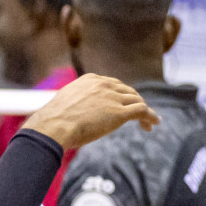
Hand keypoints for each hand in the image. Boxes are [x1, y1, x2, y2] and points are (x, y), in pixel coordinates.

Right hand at [21, 74, 159, 150]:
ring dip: (145, 112)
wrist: (53, 126)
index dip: (121, 95)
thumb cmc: (52, 121)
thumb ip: (73, 105)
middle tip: (140, 114)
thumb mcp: (64, 104)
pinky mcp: (120, 112)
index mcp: (91, 80)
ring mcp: (113, 98)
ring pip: (137, 101)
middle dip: (135, 102)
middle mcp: (104, 85)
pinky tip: (153, 124)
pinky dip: (150, 116)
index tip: (124, 104)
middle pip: (128, 91)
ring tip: (149, 123)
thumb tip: (67, 117)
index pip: (113, 85)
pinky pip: (142, 111)